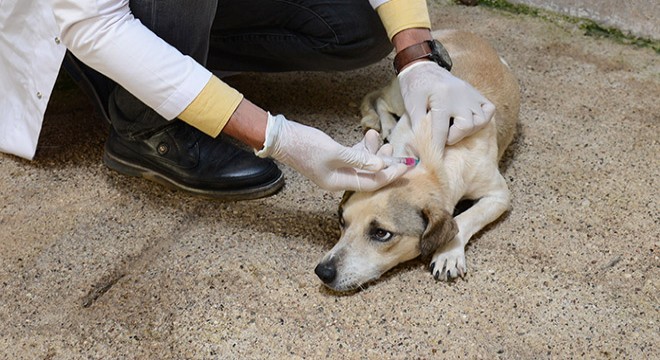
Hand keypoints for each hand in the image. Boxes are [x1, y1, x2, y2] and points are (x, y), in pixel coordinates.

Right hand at [255, 113, 407, 191]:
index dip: (391, 175)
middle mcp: (339, 179)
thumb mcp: (334, 151)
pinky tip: (370, 137)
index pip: (372, 183)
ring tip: (385, 141)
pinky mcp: (332, 158)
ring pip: (362, 165)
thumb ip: (359, 159)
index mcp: (339, 183)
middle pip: (370, 175)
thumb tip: (380, 165)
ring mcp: (335, 169)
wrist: (280, 138)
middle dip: (385, 165)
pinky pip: (354, 156)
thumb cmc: (304, 145)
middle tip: (400, 154)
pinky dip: (363, 149)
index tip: (407, 167)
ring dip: (374, 154)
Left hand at [397, 61, 495, 145]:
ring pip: (480, 121)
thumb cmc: (414, 87)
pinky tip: (469, 121)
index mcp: (441, 98)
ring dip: (466, 130)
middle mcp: (460, 96)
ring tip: (453, 129)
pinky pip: (489, 110)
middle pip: (466, 126)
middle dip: (453, 138)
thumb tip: (420, 147)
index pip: (441, 131)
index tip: (434, 160)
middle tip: (442, 137)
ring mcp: (471, 94)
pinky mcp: (476, 94)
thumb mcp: (411, 104)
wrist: (423, 66)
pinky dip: (482, 119)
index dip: (437, 148)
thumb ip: (418, 125)